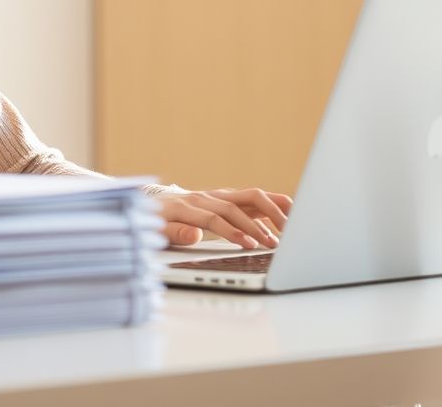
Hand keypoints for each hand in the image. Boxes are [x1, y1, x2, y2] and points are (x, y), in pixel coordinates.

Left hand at [157, 187, 292, 248]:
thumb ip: (175, 232)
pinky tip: (288, 216)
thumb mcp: (156, 230)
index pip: (214, 218)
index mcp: (187, 206)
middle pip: (237, 205)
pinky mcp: (228, 197)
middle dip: (257, 225)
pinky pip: (253, 198)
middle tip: (273, 243)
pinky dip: (272, 204)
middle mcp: (206, 196)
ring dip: (271, 211)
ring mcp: (219, 195)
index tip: (249, 246)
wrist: (152, 203)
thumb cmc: (154, 221)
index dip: (232, 232)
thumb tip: (194, 235)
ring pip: (251, 196)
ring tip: (290, 229)